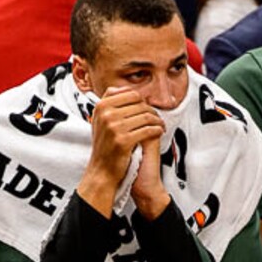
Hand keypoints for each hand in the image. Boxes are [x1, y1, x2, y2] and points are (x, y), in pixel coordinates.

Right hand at [77, 87, 164, 216]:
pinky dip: (157, 130)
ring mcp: (114, 127)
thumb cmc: (105, 147)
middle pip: (139, 103)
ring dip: (157, 120)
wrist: (102, 171)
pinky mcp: (123, 141)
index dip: (142, 100)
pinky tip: (160, 132)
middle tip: (157, 118)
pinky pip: (148, 129)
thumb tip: (129, 89)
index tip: (147, 107)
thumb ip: (112, 104)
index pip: (130, 93)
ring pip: (146, 116)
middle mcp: (106, 114)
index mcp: (101, 106)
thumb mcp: (102, 121)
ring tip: (161, 125)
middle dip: (152, 110)